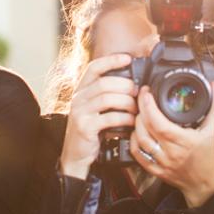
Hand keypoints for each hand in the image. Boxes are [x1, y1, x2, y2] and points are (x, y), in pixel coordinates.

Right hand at [58, 54, 137, 179]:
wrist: (75, 154)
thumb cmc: (90, 129)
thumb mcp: (95, 108)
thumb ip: (106, 95)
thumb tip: (131, 83)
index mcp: (81, 90)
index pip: (94, 68)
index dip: (111, 60)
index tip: (128, 58)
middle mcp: (78, 98)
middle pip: (104, 82)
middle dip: (125, 85)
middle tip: (138, 91)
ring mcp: (80, 112)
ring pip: (107, 98)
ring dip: (126, 101)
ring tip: (136, 107)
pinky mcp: (85, 127)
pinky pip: (109, 118)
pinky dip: (124, 118)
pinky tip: (131, 121)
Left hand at [129, 82, 213, 207]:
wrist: (203, 183)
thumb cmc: (206, 157)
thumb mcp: (212, 130)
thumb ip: (213, 106)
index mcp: (184, 141)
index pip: (160, 123)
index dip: (149, 107)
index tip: (147, 94)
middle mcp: (171, 152)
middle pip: (147, 129)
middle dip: (141, 110)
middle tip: (142, 99)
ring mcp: (161, 162)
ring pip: (140, 141)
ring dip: (136, 125)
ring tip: (139, 114)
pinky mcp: (155, 170)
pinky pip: (138, 156)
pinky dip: (134, 142)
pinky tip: (136, 133)